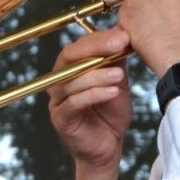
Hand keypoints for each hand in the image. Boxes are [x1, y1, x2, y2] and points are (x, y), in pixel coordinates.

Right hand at [48, 26, 133, 173]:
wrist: (108, 146)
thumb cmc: (111, 114)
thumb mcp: (117, 81)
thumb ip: (115, 60)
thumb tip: (123, 33)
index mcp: (70, 69)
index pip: (79, 46)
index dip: (99, 39)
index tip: (123, 36)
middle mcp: (58, 81)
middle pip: (69, 57)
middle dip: (96, 49)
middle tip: (120, 45)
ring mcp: (56, 101)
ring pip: (72, 81)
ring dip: (98, 75)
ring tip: (119, 75)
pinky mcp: (60, 119)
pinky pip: (74, 103)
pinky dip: (94, 95)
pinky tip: (113, 92)